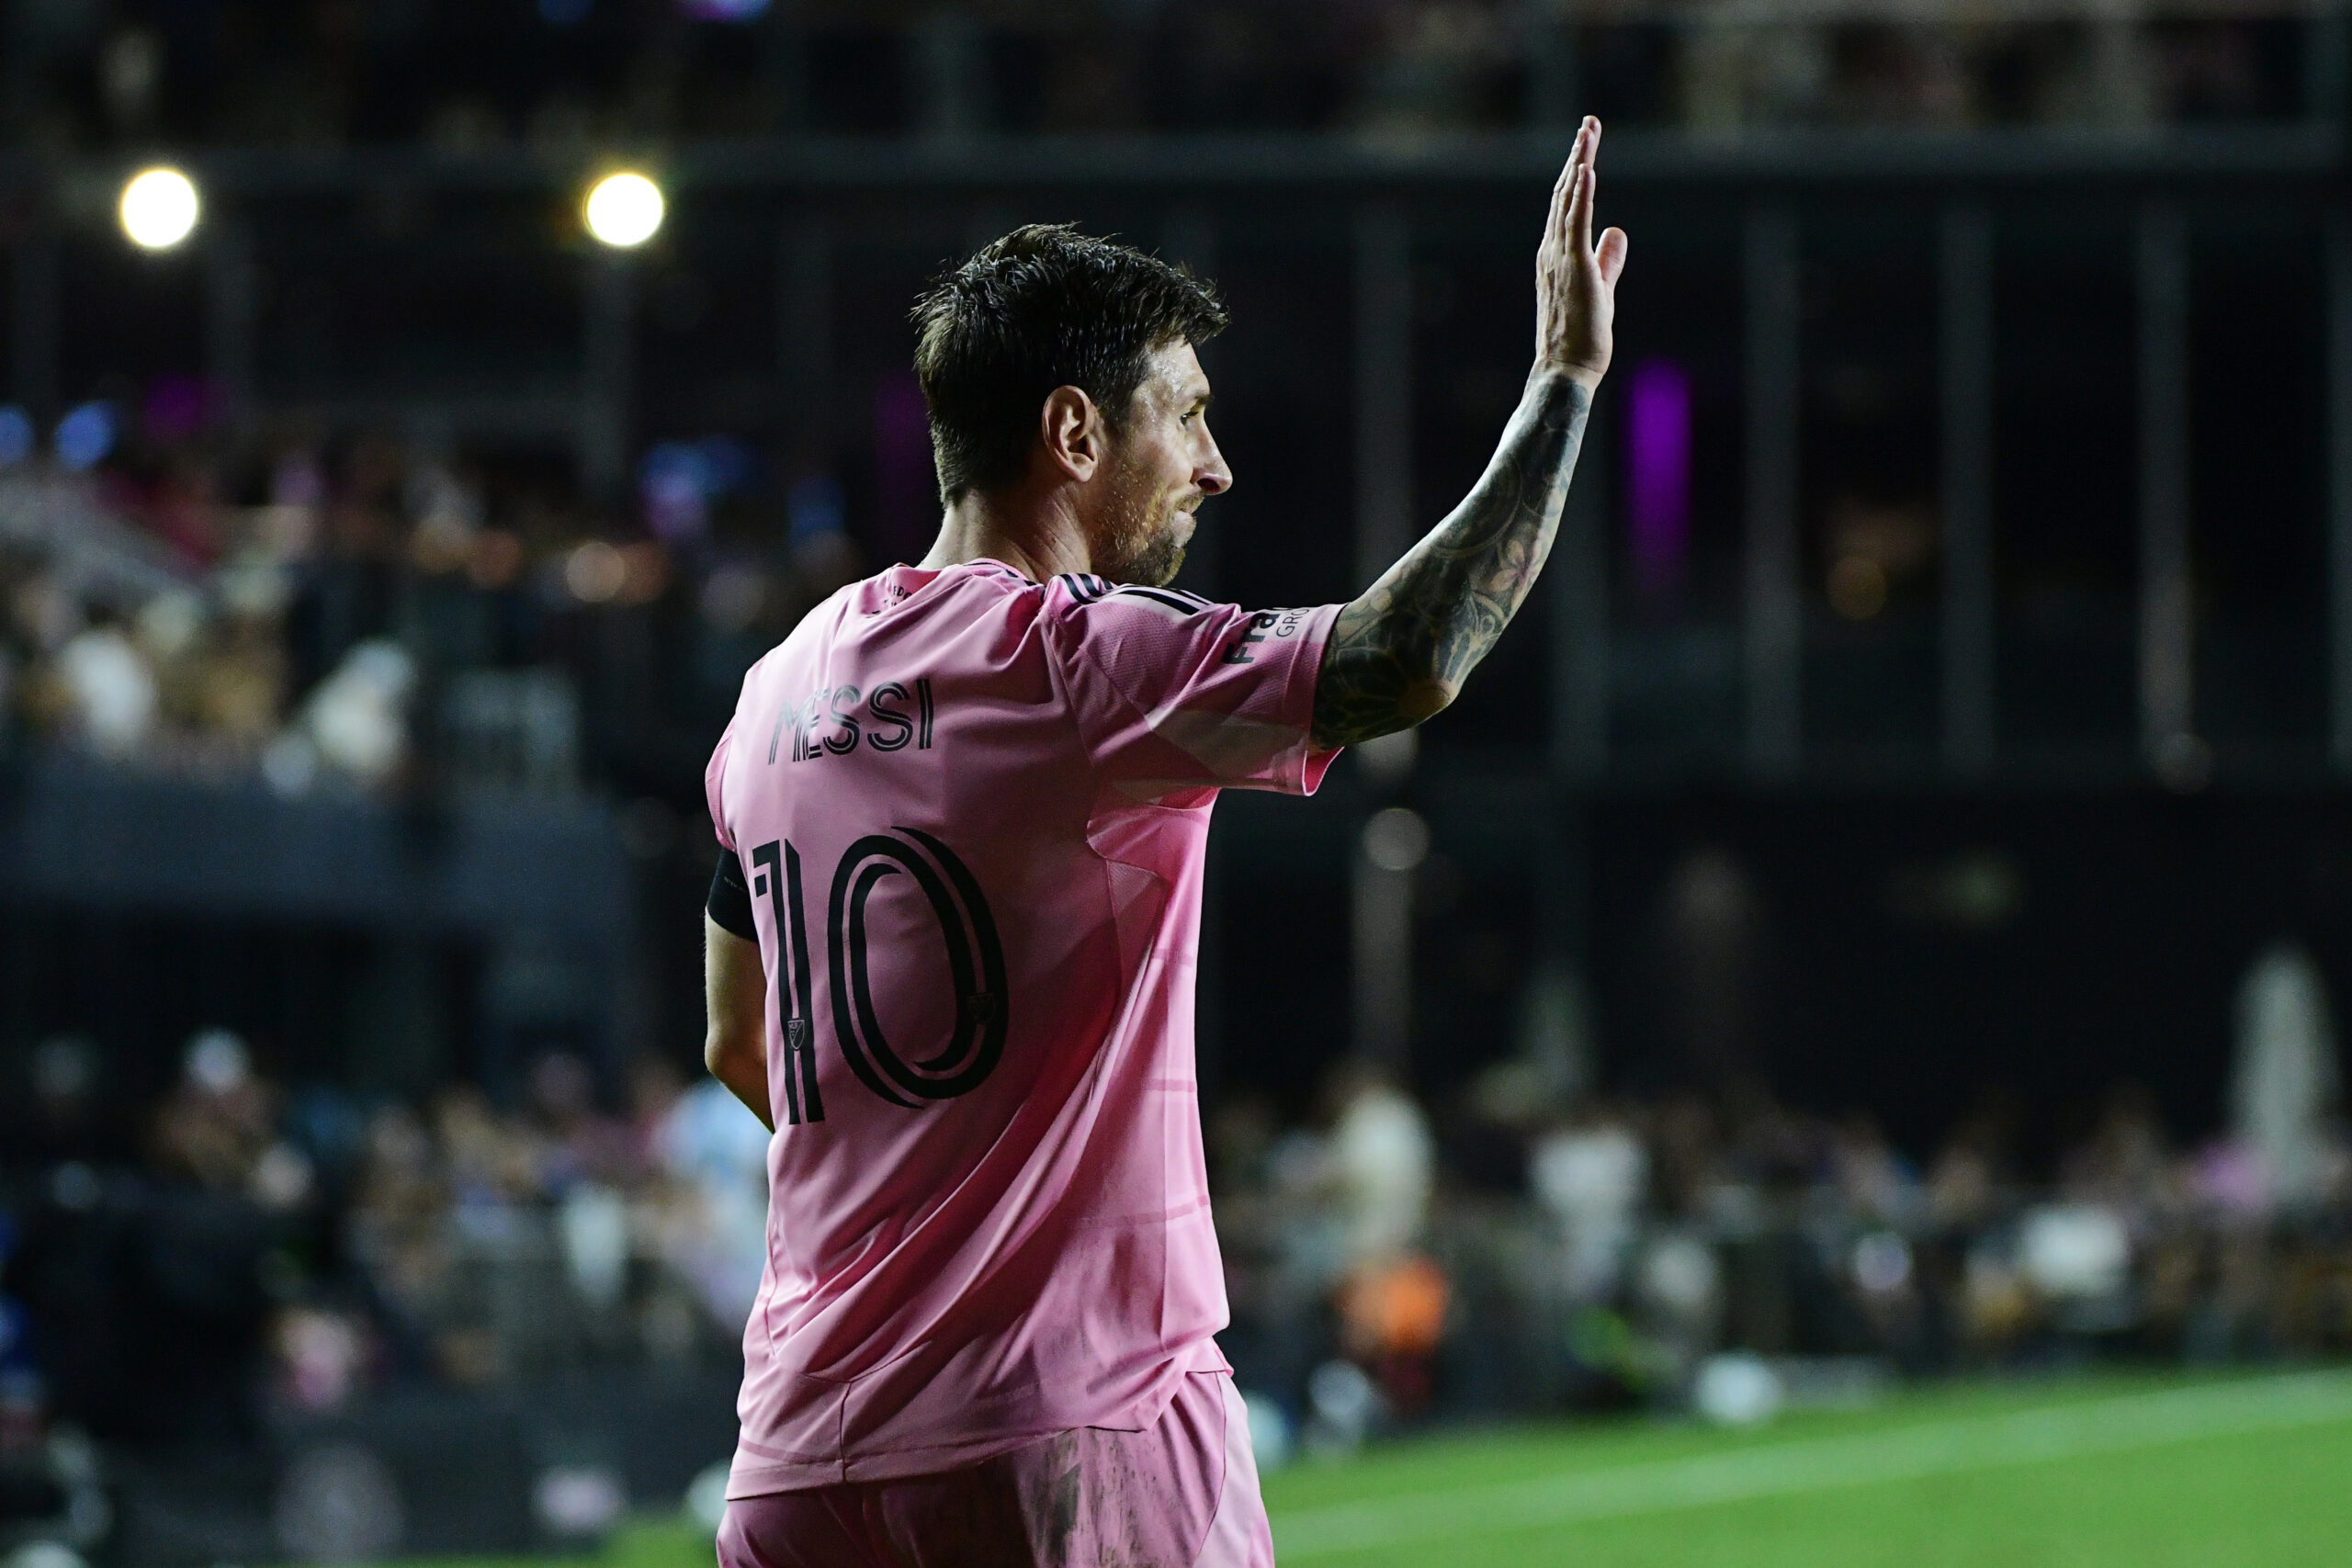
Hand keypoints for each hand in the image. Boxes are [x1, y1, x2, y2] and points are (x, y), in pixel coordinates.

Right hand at [1535, 117, 1628, 386]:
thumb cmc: (1581, 337)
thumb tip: (1618, 231)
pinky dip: (1581, 195)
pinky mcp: (1574, 269)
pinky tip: (1587, 170)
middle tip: (1590, 123)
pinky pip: (1576, 225)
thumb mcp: (1601, 288)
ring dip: (1579, 163)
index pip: (1566, 205)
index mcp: (1556, 255)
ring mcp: (1560, 259)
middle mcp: (1551, 251)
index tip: (1587, 144)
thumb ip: (1608, 258)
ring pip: (1569, 201)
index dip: (1577, 172)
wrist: (1565, 371)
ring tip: (1588, 132)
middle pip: (1564, 193)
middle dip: (1578, 155)